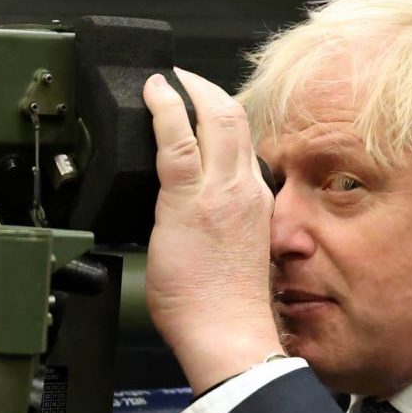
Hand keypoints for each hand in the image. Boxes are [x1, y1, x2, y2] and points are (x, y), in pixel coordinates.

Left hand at [142, 69, 283, 394]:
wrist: (229, 334)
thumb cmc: (228, 309)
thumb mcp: (239, 255)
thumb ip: (224, 226)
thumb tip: (199, 220)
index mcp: (258, 203)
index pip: (244, 145)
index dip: (224, 117)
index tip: (205, 108)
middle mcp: (246, 190)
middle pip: (235, 119)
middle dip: (208, 90)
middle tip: (184, 78)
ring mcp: (221, 192)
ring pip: (213, 120)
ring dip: (187, 91)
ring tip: (164, 81)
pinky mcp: (190, 201)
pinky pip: (178, 142)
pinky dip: (165, 110)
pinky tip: (153, 95)